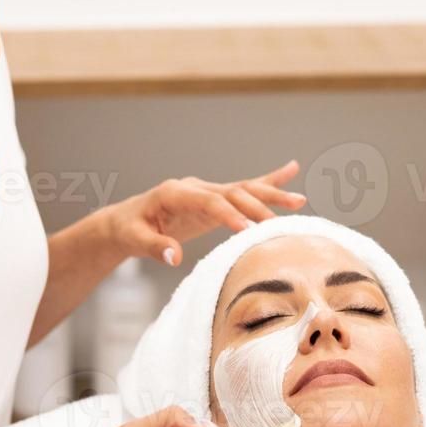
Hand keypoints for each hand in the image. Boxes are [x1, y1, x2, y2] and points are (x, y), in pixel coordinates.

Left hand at [109, 160, 305, 266]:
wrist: (125, 220)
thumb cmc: (129, 230)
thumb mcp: (134, 240)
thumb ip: (155, 246)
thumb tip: (174, 257)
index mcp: (175, 193)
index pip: (208, 201)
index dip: (228, 214)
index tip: (248, 230)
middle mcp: (194, 187)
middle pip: (232, 193)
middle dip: (257, 206)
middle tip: (280, 223)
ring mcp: (206, 190)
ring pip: (244, 189)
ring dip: (272, 193)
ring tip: (300, 200)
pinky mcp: (214, 199)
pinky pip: (244, 189)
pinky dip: (268, 180)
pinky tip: (291, 169)